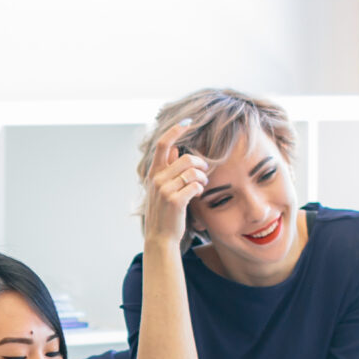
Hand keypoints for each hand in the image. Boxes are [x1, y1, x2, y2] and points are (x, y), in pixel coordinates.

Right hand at [140, 122, 211, 247]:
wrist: (160, 237)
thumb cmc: (164, 212)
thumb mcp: (162, 188)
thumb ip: (168, 168)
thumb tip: (176, 149)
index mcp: (153, 173)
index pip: (163, 144)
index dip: (175, 130)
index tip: (187, 121)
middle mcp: (156, 179)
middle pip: (186, 158)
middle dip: (200, 164)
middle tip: (205, 172)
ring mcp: (164, 190)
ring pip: (193, 172)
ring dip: (202, 178)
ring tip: (202, 186)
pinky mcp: (175, 201)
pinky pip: (196, 186)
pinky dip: (201, 189)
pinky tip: (198, 195)